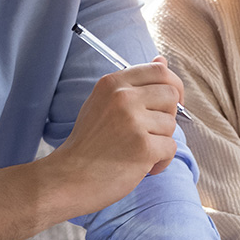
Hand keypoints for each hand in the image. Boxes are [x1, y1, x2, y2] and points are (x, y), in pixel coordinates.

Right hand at [45, 58, 183, 211]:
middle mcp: (123, 98)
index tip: (169, 101)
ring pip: (171, 124)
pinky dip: (160, 162)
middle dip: (168, 115)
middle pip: (171, 95)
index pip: (159, 71)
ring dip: (160, 142)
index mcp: (113, 83)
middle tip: (150, 132)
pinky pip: (170, 148)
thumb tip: (163, 61)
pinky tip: (140, 166)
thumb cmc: (88, 144)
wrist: (68, 178)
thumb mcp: (103, 103)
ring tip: (136, 152)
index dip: (172, 85)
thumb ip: (133, 83)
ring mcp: (133, 122)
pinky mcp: (143, 147)